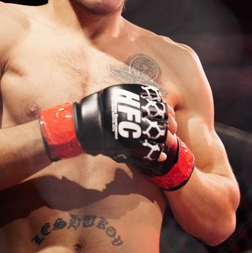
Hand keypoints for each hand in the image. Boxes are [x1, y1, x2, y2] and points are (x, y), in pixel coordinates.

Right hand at [39, 84, 193, 189]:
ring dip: (166, 139)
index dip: (165, 109)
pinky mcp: (128, 144)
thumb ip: (132, 96)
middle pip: (162, 117)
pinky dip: (157, 154)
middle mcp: (133, 110)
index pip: (158, 102)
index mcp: (131, 97)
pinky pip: (149, 150)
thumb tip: (152, 97)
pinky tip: (161, 156)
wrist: (80, 127)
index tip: (169, 115)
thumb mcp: (115, 96)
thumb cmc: (96, 111)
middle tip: (171, 130)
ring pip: (159, 133)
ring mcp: (131, 126)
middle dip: (169, 124)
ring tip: (168, 144)